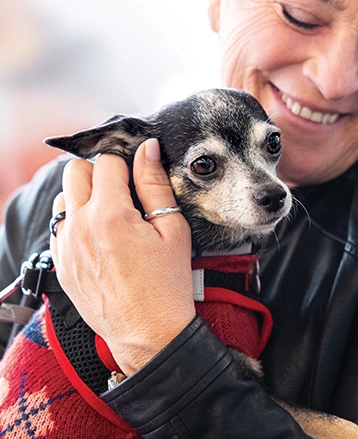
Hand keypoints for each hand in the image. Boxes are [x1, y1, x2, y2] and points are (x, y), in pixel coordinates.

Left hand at [50, 139, 195, 375]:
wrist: (148, 332)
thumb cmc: (166, 284)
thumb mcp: (173, 230)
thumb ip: (156, 185)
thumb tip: (148, 150)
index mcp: (111, 215)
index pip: (108, 161)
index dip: (128, 163)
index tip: (138, 176)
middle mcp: (80, 227)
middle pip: (76, 170)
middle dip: (100, 173)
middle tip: (123, 192)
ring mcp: (66, 246)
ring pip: (63, 197)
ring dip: (84, 196)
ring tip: (110, 215)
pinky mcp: (61, 264)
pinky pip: (59, 226)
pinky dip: (75, 221)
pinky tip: (99, 237)